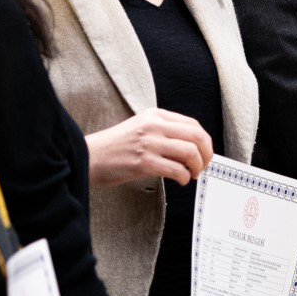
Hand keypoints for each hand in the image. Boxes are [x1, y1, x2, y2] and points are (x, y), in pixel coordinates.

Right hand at [87, 109, 213, 187]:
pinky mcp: (144, 162)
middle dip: (206, 154)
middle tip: (203, 166)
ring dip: (197, 167)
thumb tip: (191, 148)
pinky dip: (184, 177)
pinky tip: (181, 180)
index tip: (204, 154)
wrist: (89, 157)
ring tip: (192, 174)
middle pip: (196, 136)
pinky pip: (177, 169)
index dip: (204, 142)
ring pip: (190, 152)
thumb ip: (163, 131)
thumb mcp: (141, 127)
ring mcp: (149, 143)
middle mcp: (154, 125)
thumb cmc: (115, 147)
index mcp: (155, 115)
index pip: (193, 124)